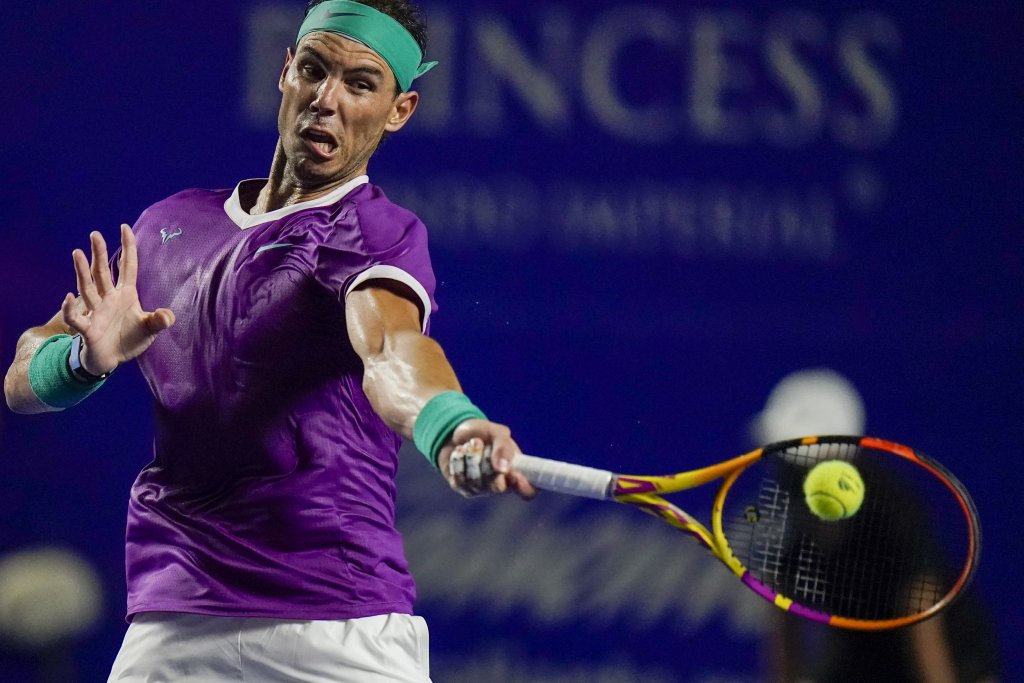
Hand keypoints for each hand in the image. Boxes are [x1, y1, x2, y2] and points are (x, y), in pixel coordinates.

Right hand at [61, 225, 175, 374]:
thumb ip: (159, 321)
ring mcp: (96, 312)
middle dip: (99, 253)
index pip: (127, 267)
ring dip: (81, 271)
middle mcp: (108, 299)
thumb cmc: (129, 339)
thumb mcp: (150, 329)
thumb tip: (167, 315)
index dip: (127, 248)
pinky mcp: (87, 328)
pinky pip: (76, 318)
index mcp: (125, 295)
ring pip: (87, 288)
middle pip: (102, 272)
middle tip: (95, 234)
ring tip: (77, 253)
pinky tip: (67, 298)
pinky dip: (70, 309)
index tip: (125, 227)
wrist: (112, 359)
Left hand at [437, 420, 536, 498]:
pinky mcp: (462, 487)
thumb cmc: (481, 433)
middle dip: (487, 462)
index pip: (529, 491)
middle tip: (481, 444)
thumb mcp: (496, 432)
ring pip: (476, 482)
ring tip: (469, 445)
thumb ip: (503, 447)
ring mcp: (481, 488)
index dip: (525, 488)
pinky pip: (460, 480)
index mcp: (515, 470)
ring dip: (470, 457)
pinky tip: (459, 452)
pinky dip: (458, 461)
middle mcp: (500, 483)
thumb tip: (503, 469)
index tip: (516, 475)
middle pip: (498, 487)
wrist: (455, 431)